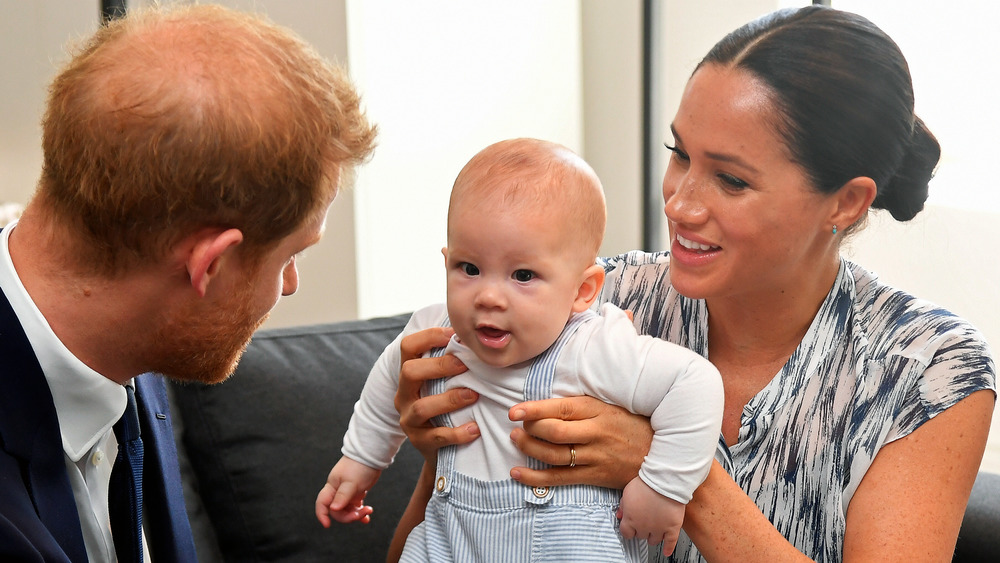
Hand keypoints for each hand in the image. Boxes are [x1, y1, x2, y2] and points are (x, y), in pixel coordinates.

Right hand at [314, 457, 378, 526]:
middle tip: (361, 514)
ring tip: (368, 511)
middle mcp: (337, 491)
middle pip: (337, 510)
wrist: (371, 455)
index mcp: (332, 487)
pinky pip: (355, 506)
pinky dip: (360, 511)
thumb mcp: (351, 482)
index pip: (322, 503)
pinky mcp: (356, 492)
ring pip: (347, 510)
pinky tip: (367, 515)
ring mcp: (347, 492)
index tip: (327, 525)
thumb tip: (333, 509)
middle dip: (348, 516)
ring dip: (356, 514)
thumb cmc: (360, 466)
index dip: (322, 514)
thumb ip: (342, 496)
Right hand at [394, 327, 479, 461]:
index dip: (428, 336)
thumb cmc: (448, 407)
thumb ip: (454, 361)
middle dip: (438, 366)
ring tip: (474, 395)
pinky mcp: (420, 442)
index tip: (453, 334)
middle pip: (409, 372)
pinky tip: (475, 429)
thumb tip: (478, 334)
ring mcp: (409, 419)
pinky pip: (436, 437)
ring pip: (421, 407)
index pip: (408, 347)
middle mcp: (404, 395)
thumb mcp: (444, 383)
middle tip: (465, 365)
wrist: (442, 452)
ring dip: (450, 399)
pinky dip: (457, 433)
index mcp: (409, 375)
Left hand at [507, 396, 652, 488]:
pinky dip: (535, 477)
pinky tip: (518, 473)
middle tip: (516, 426)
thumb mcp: (610, 406)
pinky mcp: (595, 476)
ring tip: (515, 441)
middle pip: (554, 432)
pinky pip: (560, 479)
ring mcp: (595, 456)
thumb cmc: (632, 425)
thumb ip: (582, 405)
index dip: (534, 410)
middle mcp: (596, 433)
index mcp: (598, 410)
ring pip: (553, 455)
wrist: (662, 454)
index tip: (515, 411)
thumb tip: (547, 403)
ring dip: (529, 449)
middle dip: (529, 429)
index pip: (561, 408)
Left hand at [618, 477, 684, 556]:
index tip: (630, 529)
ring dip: (653, 537)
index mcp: (631, 519)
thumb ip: (623, 506)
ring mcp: (658, 528)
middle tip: (644, 524)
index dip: (628, 530)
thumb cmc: (646, 484)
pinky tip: (667, 551)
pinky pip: (671, 542)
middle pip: (640, 536)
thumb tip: (620, 515)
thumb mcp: (627, 492)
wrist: (664, 480)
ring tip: (654, 531)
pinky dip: (669, 548)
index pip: (626, 533)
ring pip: (654, 540)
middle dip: (641, 530)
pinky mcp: (672, 527)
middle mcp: (643, 527)